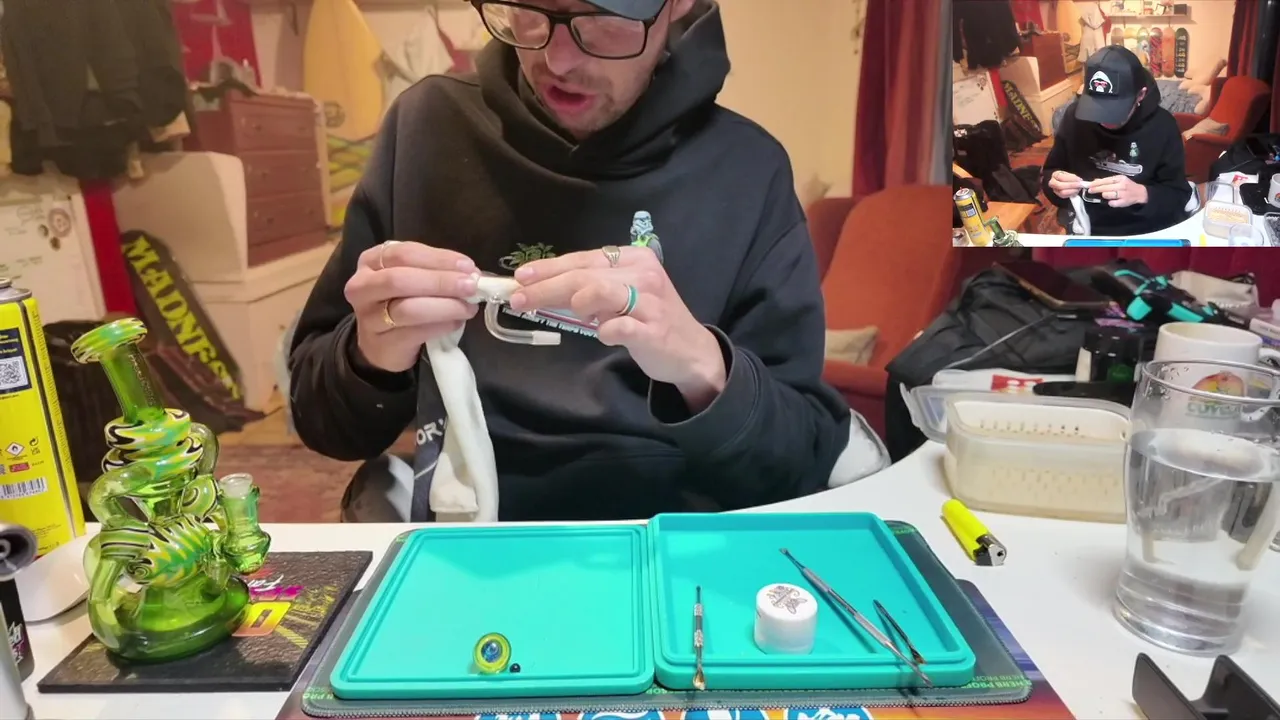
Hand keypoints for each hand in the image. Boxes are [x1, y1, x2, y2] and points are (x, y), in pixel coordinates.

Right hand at [344, 241, 480, 372]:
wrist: (379, 343)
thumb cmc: (399, 301)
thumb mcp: (410, 277)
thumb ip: (434, 271)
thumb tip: (471, 273)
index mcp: (371, 261)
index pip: (404, 253)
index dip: (438, 258)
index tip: (467, 266)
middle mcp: (363, 286)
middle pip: (401, 279)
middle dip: (441, 282)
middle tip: (471, 286)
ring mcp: (368, 317)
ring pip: (408, 308)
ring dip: (445, 306)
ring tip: (468, 308)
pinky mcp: (381, 343)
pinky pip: (414, 333)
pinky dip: (440, 326)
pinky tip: (456, 322)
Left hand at [510, 246, 726, 408]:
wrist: (691, 350)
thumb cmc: (650, 318)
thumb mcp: (624, 293)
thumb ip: (591, 285)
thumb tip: (542, 286)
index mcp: (634, 258)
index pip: (583, 259)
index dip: (549, 267)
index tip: (521, 276)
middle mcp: (644, 274)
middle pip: (584, 276)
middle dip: (546, 287)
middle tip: (518, 299)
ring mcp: (650, 302)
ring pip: (598, 292)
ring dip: (577, 304)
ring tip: (575, 315)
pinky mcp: (653, 330)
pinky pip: (618, 327)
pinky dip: (605, 331)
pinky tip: (603, 334)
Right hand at [1047, 170, 1085, 198]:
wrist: (1063, 182)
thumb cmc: (1067, 177)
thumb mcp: (1069, 174)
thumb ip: (1073, 177)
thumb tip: (1079, 181)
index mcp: (1055, 175)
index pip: (1061, 177)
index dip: (1071, 179)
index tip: (1079, 179)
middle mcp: (1052, 183)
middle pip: (1060, 186)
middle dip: (1071, 185)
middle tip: (1080, 185)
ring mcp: (1055, 190)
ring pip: (1062, 192)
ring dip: (1072, 190)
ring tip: (1078, 188)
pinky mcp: (1059, 195)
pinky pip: (1065, 196)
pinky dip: (1071, 194)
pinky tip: (1076, 191)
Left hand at [1088, 175, 1148, 206]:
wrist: (1140, 193)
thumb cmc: (1127, 186)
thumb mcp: (1118, 180)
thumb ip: (1107, 181)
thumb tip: (1094, 181)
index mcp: (1120, 178)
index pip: (1106, 180)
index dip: (1096, 183)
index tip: (1089, 185)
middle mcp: (1122, 185)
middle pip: (1105, 188)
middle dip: (1096, 189)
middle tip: (1090, 191)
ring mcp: (1123, 194)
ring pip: (1107, 195)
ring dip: (1105, 196)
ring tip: (1106, 195)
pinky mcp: (1124, 202)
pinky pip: (1112, 203)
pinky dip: (1111, 202)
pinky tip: (1112, 201)